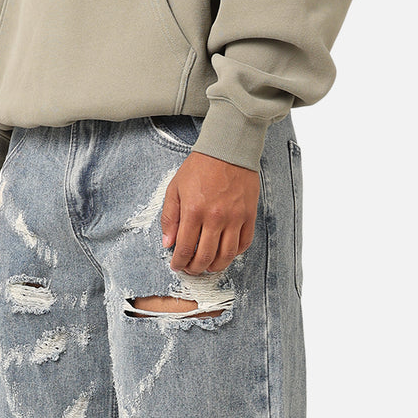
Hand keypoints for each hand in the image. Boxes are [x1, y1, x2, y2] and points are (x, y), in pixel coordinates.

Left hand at [161, 152, 259, 275]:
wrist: (228, 148)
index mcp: (194, 211)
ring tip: (207, 266)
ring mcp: (234, 218)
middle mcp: (215, 217)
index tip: (176, 265)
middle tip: (190, 268)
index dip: (179, 262)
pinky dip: (233, 254)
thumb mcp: (175, 188)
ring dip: (214, 267)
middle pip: (205, 257)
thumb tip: (168, 243)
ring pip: (226, 256)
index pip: (185, 249)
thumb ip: (169, 217)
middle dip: (195, 268)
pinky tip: (224, 253)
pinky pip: (243, 244)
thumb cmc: (200, 167)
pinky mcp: (249, 216)